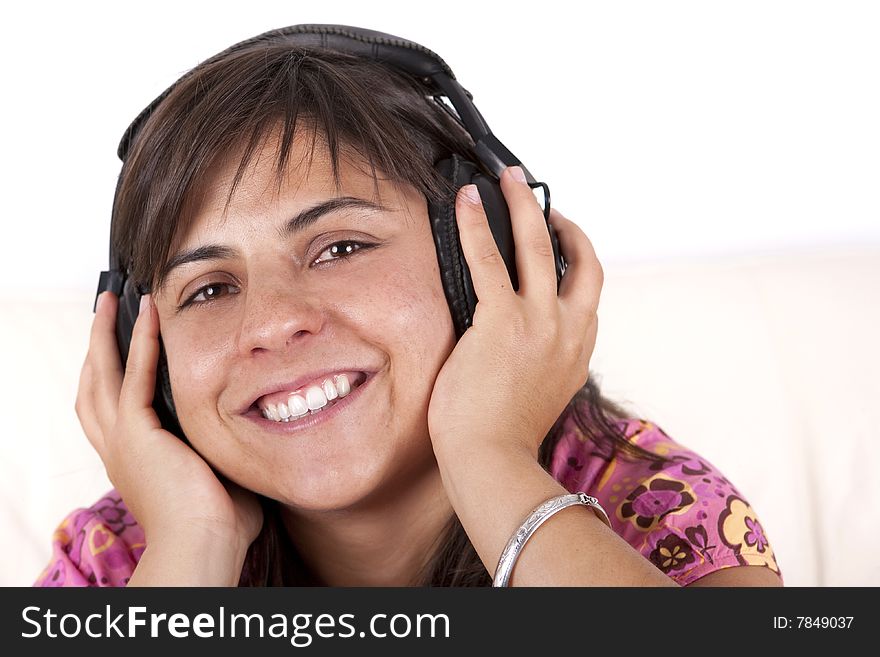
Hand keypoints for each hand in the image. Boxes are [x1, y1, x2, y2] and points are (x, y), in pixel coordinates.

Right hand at [76, 291, 262, 555]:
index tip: (119, 349)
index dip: (110, 376)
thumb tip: (261, 434)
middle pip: (92, 387)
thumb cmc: (220, 527)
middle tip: (102, 313)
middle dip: (96, 348)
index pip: (111, 410)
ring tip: (110, 301)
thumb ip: (227, 452)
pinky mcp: (136, 433)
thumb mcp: (220, 477)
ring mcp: (123, 441)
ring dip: (105, 334)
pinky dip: (138, 342)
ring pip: (101, 375)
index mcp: (135, 462)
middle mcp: (118, 449)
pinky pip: (133, 376)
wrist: (205, 547)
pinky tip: (147, 314)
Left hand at [427, 167, 602, 459]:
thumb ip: (539, 362)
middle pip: (582, 260)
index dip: (578, 259)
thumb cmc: (503, 438)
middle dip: (564, 222)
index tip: (562, 241)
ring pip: (540, 246)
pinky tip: (465, 202)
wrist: (492, 463)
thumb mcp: (539, 395)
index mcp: (579, 351)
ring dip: (525, 205)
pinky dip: (476, 224)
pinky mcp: (503, 321)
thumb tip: (514, 343)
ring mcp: (540, 323)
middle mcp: (570, 331)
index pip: (588, 293)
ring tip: (510, 179)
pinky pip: (489, 258)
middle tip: (545, 198)